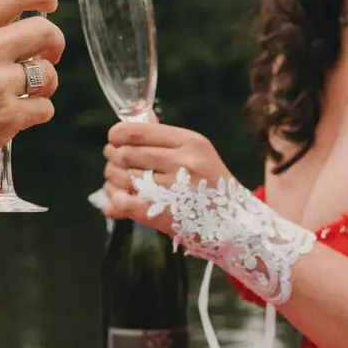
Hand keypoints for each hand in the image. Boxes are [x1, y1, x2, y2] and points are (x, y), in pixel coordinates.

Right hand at [0, 0, 63, 186]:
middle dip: (54, 42)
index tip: (49, 2)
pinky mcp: (7, 119)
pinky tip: (23, 115)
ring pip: (49, 75)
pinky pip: (45, 109)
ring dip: (47, 82)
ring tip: (33, 89)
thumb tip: (0, 21)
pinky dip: (38, 112)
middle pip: (45, 32)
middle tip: (49, 53)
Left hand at [101, 120, 236, 234]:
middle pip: (126, 154)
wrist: (235, 223)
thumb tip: (131, 124)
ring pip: (123, 178)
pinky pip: (125, 202)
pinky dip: (116, 201)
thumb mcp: (197, 153)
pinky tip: (118, 201)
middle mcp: (183, 162)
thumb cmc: (211, 186)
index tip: (114, 141)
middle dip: (113, 159)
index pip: (137, 131)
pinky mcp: (165, 214)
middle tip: (113, 164)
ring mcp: (174, 189)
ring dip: (112, 181)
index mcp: (190, 142)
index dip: (117, 136)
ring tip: (115, 183)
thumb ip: (164, 140)